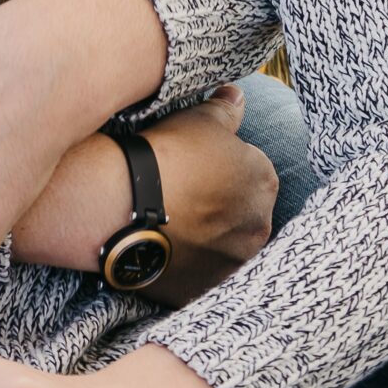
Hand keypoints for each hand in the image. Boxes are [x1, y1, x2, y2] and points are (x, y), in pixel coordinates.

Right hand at [10, 82, 277, 300]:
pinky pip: (196, 273)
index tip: (198, 164)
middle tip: (183, 192)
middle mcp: (258, 228)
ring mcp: (230, 265)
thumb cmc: (165, 154)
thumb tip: (238, 96)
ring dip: (206, 236)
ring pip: (222, 246)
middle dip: (221, 205)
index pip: (254, 172)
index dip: (224, 166)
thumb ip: (226, 110)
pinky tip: (161, 244)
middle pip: (243, 213)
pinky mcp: (200, 290)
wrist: (123, 204)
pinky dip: (184, 262)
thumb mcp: (198, 118)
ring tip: (169, 220)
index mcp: (264, 183)